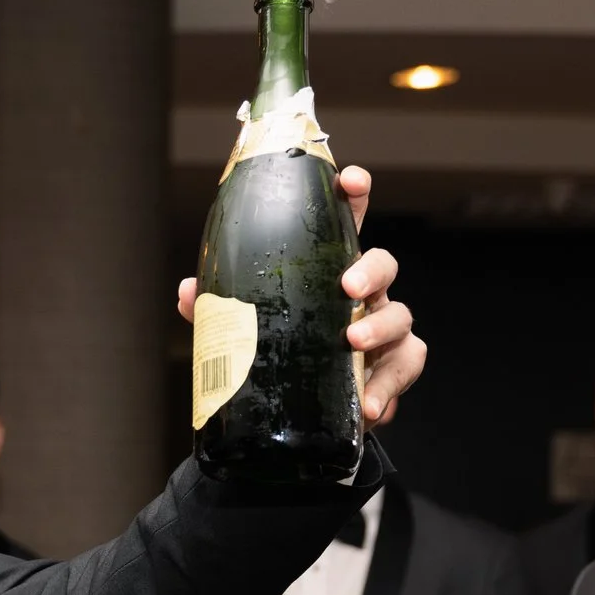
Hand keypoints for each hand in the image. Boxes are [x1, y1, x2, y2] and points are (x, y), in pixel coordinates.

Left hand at [174, 165, 425, 428]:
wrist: (298, 414)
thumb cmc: (280, 355)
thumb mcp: (245, 330)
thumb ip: (220, 311)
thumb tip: (188, 292)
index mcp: (328, 272)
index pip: (347, 223)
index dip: (354, 195)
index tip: (350, 180)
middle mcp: (364, 295)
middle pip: (384, 264)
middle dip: (372, 270)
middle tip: (348, 286)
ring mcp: (384, 330)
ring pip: (401, 315)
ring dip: (381, 327)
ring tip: (353, 344)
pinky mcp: (393, 369)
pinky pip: (406, 368)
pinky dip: (389, 387)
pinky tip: (369, 406)